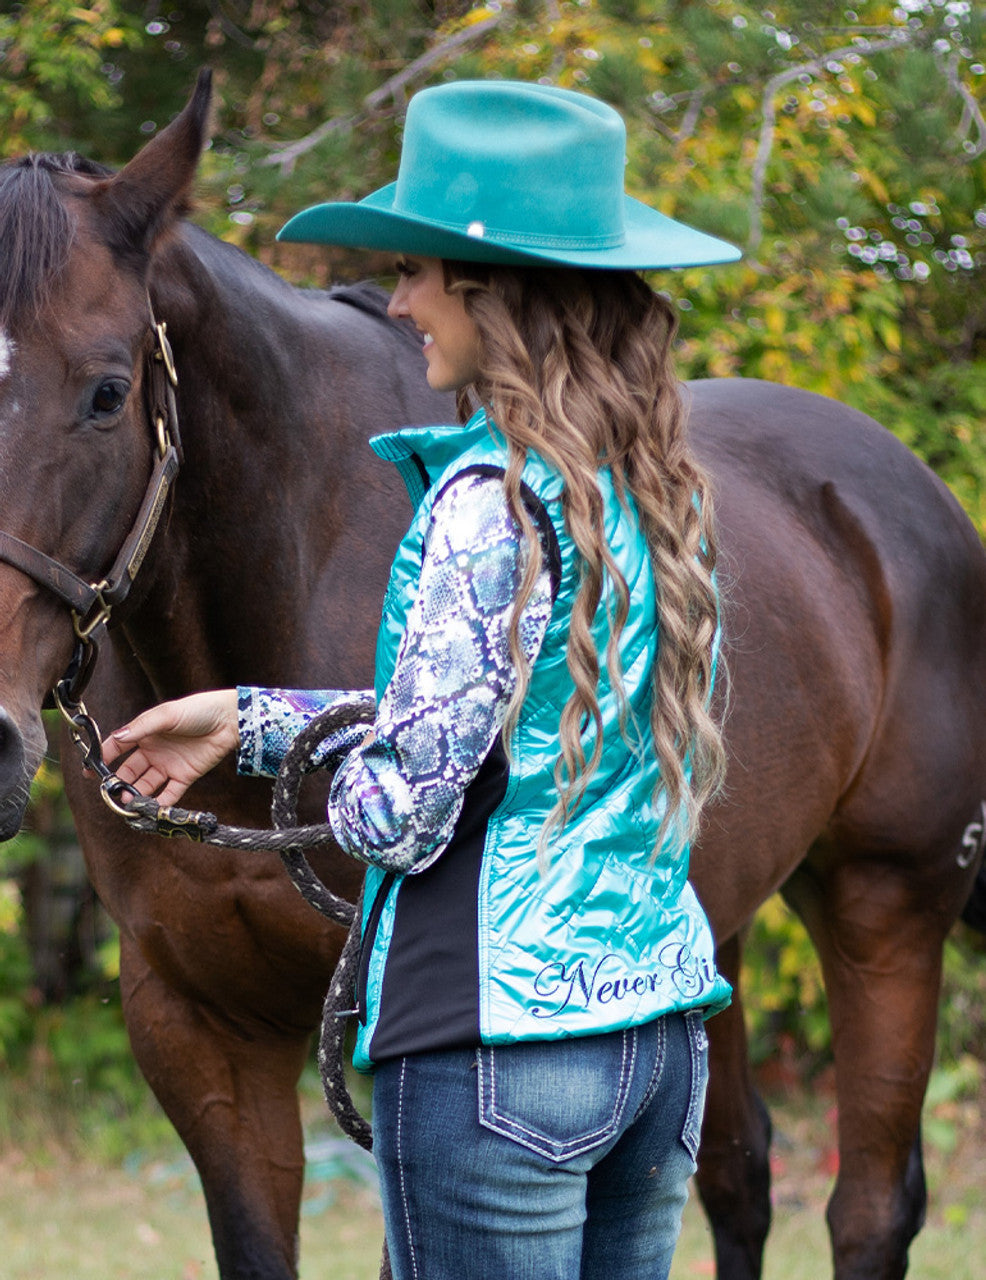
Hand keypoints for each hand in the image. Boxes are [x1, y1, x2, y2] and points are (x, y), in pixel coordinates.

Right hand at [103, 689, 239, 805]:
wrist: (229, 720)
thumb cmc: (198, 710)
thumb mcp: (166, 715)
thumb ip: (141, 728)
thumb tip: (115, 739)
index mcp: (145, 733)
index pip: (117, 748)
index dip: (102, 759)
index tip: (89, 773)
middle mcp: (153, 751)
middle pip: (130, 772)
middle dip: (118, 783)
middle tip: (110, 795)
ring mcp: (168, 765)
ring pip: (146, 785)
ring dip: (136, 795)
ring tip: (128, 804)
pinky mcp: (185, 776)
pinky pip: (169, 794)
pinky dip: (160, 803)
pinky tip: (150, 810)